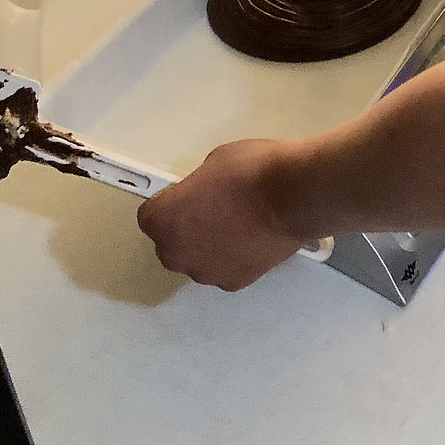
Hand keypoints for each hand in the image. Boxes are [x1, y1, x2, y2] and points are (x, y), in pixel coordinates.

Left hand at [137, 138, 306, 290]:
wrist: (293, 195)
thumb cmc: (250, 170)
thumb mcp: (214, 162)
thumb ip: (198, 187)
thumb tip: (204, 197)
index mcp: (161, 220)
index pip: (151, 214)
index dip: (172, 201)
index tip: (191, 193)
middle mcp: (175, 253)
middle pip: (172, 241)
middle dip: (187, 227)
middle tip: (216, 207)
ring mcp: (205, 272)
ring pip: (199, 258)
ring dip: (211, 245)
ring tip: (241, 223)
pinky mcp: (234, 282)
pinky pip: (226, 267)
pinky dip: (235, 256)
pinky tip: (254, 237)